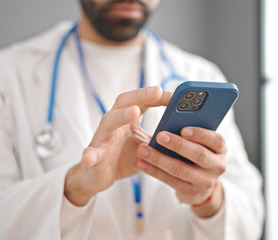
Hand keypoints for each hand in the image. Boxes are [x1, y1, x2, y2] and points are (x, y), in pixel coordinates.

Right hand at [64, 86, 171, 205]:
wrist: (100, 177)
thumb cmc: (124, 157)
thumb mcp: (146, 146)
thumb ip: (160, 137)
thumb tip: (187, 132)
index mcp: (127, 119)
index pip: (141, 101)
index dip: (156, 96)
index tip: (175, 96)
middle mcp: (113, 124)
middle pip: (124, 103)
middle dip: (140, 95)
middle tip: (157, 91)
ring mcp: (101, 138)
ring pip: (109, 122)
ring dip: (121, 116)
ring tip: (134, 112)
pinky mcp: (93, 156)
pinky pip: (90, 154)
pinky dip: (90, 155)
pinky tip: (90, 158)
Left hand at [136, 127, 226, 217]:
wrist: (201, 186)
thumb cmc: (196, 154)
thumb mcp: (201, 143)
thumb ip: (192, 133)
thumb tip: (171, 120)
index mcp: (220, 148)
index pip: (216, 140)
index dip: (200, 134)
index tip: (183, 129)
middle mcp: (217, 165)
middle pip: (198, 155)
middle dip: (177, 145)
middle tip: (159, 136)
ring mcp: (205, 181)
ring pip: (181, 169)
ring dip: (159, 159)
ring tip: (143, 150)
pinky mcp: (191, 192)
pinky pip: (170, 181)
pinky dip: (154, 171)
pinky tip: (142, 163)